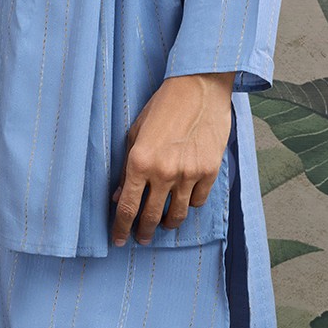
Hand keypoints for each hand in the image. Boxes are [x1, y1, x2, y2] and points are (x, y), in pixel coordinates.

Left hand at [109, 71, 234, 245]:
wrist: (198, 87)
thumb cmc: (163, 106)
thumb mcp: (135, 133)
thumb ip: (127, 166)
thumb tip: (119, 195)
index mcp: (139, 161)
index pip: (126, 207)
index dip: (120, 228)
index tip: (118, 239)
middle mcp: (163, 172)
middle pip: (151, 217)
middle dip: (144, 232)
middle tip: (141, 238)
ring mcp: (189, 173)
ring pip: (177, 214)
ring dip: (168, 223)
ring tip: (164, 224)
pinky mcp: (209, 171)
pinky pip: (198, 201)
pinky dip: (190, 204)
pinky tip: (185, 202)